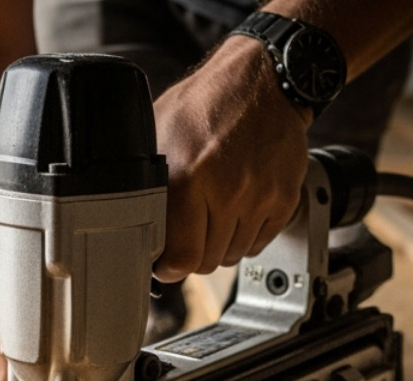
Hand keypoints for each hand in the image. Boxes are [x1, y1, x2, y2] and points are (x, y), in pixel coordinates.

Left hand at [151, 34, 312, 282]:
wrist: (263, 82)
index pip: (181, 257)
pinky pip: (259, 243)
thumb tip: (129, 223)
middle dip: (193, 253)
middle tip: (188, 232)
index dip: (170, 266)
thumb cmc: (207, 103)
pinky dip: (245, 235)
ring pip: (233, 255)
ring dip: (220, 243)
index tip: (166, 262)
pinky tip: (237, 209)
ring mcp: (260, 197)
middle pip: (207, 261)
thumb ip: (145, 181)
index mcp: (189, 176)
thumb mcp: (159, 133)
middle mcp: (228, 190)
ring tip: (214, 213)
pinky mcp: (283, 199)